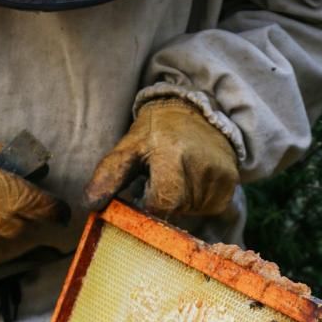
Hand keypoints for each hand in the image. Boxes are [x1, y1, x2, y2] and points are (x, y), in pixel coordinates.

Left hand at [84, 98, 239, 216]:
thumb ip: (108, 175)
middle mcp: (201, 164)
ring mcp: (220, 174)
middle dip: (164, 203)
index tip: (145, 195)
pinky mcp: (231, 182)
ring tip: (179, 176)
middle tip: (161, 178)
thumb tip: (89, 204)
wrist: (198, 110)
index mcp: (171, 152)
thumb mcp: (129, 146)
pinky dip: (199, 201)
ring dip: (181, 203)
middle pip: (176, 210)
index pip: (161, 203)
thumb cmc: (156, 131)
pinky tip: (194, 179)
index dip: (150, 207)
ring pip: (193, 211)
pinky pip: (210, 208)